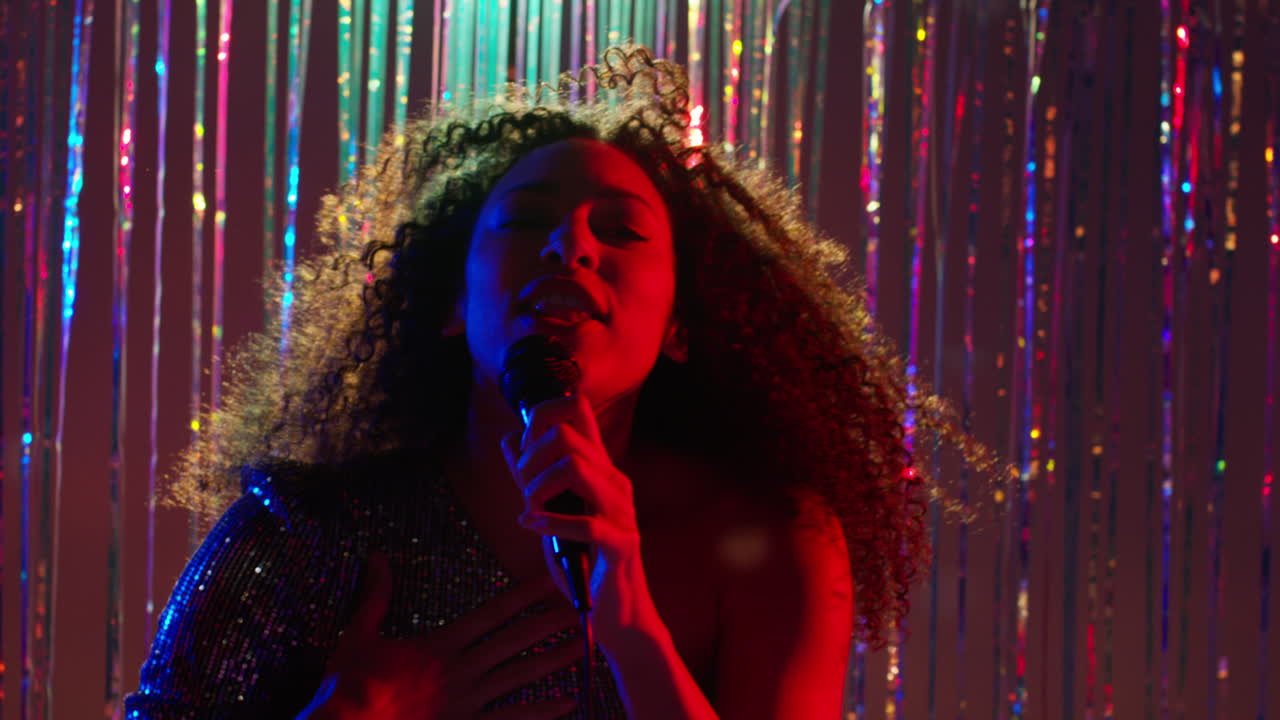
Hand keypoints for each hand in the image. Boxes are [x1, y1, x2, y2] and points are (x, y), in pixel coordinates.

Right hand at [302, 551, 583, 718]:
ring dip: (555, 661)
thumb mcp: (357, 635)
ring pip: (521, 678)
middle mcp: (460, 670)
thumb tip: (376, 557)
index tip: (550, 582)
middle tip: (582, 609)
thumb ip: (375, 596)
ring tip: (584, 648)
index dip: (524, 596)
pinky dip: (541, 712)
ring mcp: (466, 703)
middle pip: (516, 641)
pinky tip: (568, 703)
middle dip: (551, 624)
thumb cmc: (347, 685)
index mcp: (440, 645)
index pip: (492, 613)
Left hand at [500, 394, 661, 647]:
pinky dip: (550, 523)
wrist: (615, 610)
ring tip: (529, 511)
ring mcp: (622, 511)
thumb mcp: (552, 511)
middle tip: (524, 492)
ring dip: (538, 488)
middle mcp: (614, 481)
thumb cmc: (583, 560)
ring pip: (575, 468)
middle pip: (566, 435)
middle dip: (530, 459)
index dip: (542, 416)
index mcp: (599, 469)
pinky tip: (533, 527)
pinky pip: (586, 524)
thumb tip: (509, 439)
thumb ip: (532, 477)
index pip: (578, 411)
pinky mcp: (622, 544)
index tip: (524, 450)